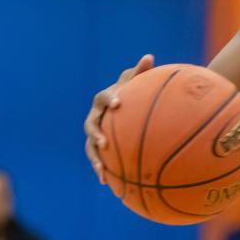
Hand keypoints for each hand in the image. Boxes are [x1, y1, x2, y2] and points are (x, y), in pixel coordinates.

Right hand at [84, 54, 153, 182]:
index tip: (118, 103)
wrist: (124, 105)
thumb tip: (149, 56)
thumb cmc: (133, 92)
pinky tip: (107, 183)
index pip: (104, 98)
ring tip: (102, 170)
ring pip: (90, 146)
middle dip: (96, 134)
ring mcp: (95, 132)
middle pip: (90, 125)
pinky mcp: (99, 147)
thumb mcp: (137, 82)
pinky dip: (101, 169)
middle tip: (103, 143)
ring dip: (94, 158)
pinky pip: (98, 159)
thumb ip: (141, 72)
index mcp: (104, 100)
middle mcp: (95, 116)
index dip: (109, 100)